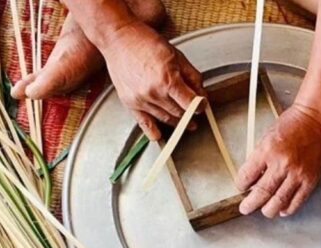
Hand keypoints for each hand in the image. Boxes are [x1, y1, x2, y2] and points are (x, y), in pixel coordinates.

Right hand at [99, 20, 203, 139]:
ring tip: (184, 121)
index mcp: (167, 80)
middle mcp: (153, 93)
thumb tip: (201, 94)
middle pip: (179, 113)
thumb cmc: (145, 43)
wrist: (118, 39)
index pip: (190, 103)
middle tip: (194, 113)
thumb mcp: (177, 55)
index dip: (200, 106)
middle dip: (189, 114)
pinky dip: (153, 132)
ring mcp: (141, 100)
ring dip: (177, 122)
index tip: (202, 106)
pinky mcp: (130, 103)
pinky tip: (161, 136)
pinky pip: (144, 124)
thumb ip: (192, 77)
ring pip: (165, 119)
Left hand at [236, 104, 320, 217]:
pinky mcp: (310, 179)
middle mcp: (282, 164)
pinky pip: (297, 200)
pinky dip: (288, 208)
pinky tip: (282, 209)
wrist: (317, 119)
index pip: (247, 176)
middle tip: (245, 208)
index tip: (241, 187)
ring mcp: (297, 173)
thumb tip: (253, 178)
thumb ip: (260, 158)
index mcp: (267, 151)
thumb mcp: (268, 137)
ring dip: (268, 210)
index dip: (241, 185)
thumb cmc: (293, 124)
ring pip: (279, 201)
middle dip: (250, 204)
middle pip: (262, 193)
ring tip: (264, 210)